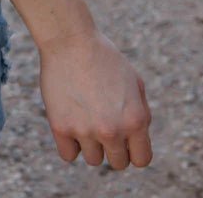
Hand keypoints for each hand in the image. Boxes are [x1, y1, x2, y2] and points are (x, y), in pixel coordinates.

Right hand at [39, 27, 152, 170]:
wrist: (69, 39)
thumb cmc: (103, 57)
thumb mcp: (134, 82)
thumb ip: (141, 114)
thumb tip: (137, 142)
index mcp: (135, 120)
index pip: (141, 160)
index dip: (134, 150)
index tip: (124, 139)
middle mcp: (112, 130)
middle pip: (118, 163)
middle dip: (113, 147)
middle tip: (102, 123)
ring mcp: (85, 131)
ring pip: (93, 159)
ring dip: (90, 143)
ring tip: (84, 116)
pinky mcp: (60, 127)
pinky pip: (68, 155)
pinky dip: (69, 144)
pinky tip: (70, 121)